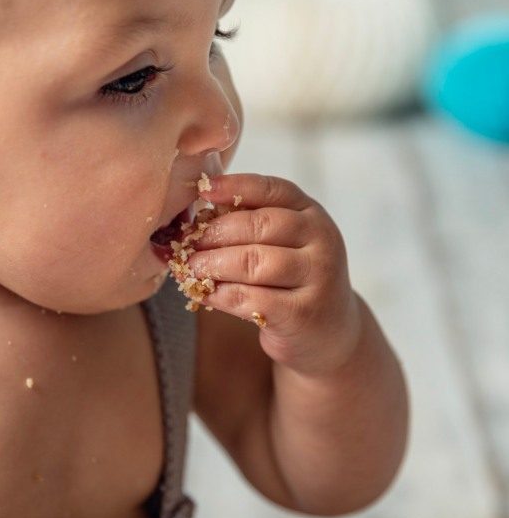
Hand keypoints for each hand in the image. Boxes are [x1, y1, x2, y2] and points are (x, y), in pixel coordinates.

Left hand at [189, 173, 361, 375]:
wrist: (330, 331)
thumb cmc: (294, 281)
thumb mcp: (284, 244)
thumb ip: (253, 226)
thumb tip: (198, 218)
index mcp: (311, 214)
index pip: (271, 190)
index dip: (235, 186)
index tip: (203, 190)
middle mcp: (321, 240)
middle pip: (259, 225)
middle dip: (215, 233)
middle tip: (187, 243)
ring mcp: (317, 277)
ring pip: (254, 262)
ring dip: (213, 264)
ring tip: (190, 268)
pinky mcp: (302, 313)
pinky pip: (251, 299)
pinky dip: (220, 294)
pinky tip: (203, 293)